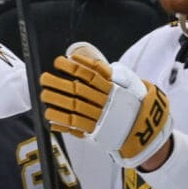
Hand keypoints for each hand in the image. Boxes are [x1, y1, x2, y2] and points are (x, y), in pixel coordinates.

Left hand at [41, 43, 170, 162]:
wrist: (143, 130)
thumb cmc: (129, 103)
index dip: (73, 67)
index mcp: (113, 89)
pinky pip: (76, 124)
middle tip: (44, 78)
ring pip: (75, 106)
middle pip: (78, 90)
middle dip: (59, 83)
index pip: (90, 74)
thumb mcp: (126, 84)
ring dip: (57, 100)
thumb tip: (80, 58)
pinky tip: (49, 114)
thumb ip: (106, 72)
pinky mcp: (96, 130)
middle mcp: (106, 102)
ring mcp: (101, 117)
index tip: (58, 62)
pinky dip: (61, 119)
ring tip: (44, 94)